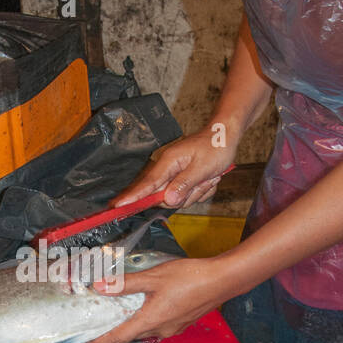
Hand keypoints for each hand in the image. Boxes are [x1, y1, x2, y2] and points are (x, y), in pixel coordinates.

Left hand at [85, 257, 232, 342]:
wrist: (222, 280)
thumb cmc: (190, 277)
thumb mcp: (154, 277)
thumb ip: (125, 283)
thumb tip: (98, 287)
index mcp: (150, 320)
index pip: (117, 338)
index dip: (99, 342)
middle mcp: (160, 330)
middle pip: (130, 336)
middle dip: (112, 332)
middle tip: (96, 324)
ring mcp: (172, 328)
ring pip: (144, 331)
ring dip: (130, 326)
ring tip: (116, 314)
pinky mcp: (181, 323)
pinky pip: (157, 326)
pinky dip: (145, 320)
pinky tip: (143, 307)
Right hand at [114, 128, 237, 210]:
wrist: (225, 137)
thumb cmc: (215, 147)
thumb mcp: (202, 168)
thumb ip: (184, 184)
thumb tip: (167, 200)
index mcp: (168, 162)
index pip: (147, 184)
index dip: (132, 196)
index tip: (117, 206)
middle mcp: (167, 169)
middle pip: (165, 197)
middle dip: (186, 196)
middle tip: (204, 182)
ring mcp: (174, 176)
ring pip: (178, 199)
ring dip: (196, 192)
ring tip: (208, 177)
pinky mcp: (182, 181)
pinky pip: (188, 196)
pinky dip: (201, 191)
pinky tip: (209, 179)